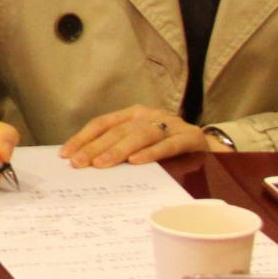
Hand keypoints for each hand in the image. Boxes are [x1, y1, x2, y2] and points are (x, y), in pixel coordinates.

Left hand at [63, 104, 205, 166]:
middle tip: (78, 163)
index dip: (83, 138)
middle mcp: (149, 115)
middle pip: (118, 130)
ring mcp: (170, 125)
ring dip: (118, 150)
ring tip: (101, 164)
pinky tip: (136, 162)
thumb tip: (85, 162)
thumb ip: (119, 147)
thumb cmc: (169, 147)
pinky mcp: (190, 138)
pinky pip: (168, 145)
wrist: (211, 148)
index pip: (103, 123)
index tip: (66, 154)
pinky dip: (151, 153)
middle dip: (94, 147)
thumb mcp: (141, 142)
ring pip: (140, 135)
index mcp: (134, 114)